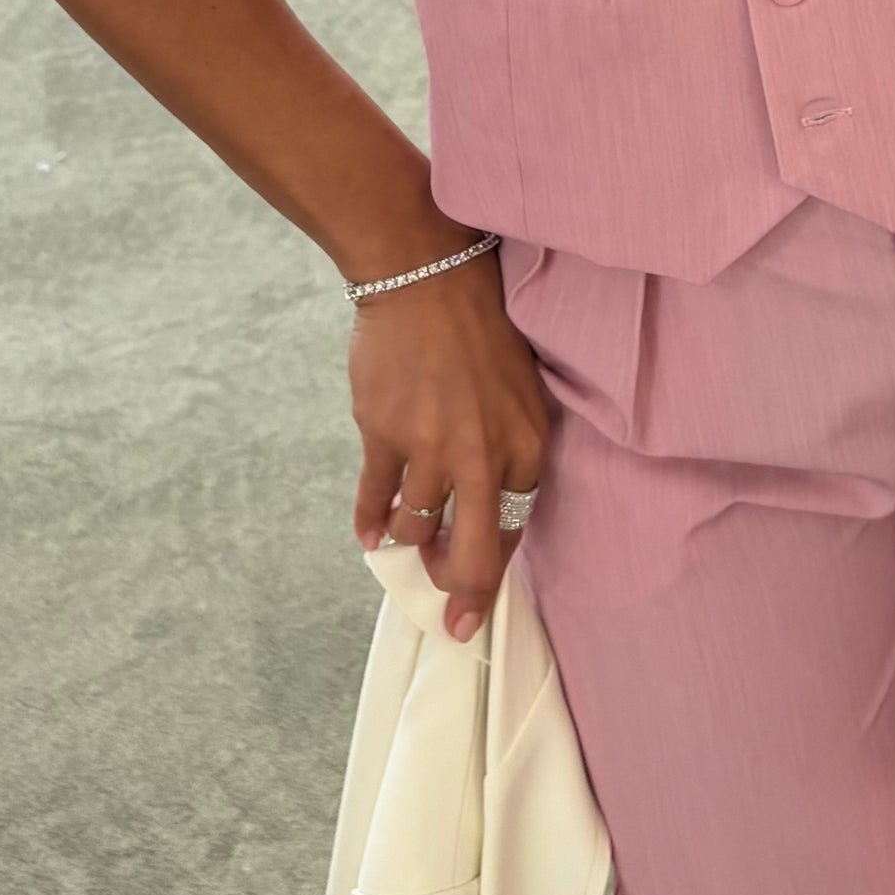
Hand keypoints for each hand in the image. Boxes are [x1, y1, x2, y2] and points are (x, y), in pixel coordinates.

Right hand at [348, 249, 550, 641]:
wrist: (426, 276)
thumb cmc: (479, 329)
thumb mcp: (520, 389)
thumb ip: (508, 450)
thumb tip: (487, 511)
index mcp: (525, 443)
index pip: (512, 530)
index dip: (491, 572)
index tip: (475, 604)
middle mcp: (482, 455)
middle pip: (469, 553)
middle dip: (457, 594)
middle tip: (448, 619)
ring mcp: (429, 448)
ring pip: (416, 529)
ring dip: (409, 542)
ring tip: (404, 542)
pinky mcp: (383, 435)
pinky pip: (376, 500)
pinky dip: (370, 524)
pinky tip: (369, 536)